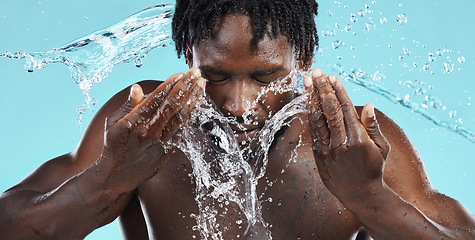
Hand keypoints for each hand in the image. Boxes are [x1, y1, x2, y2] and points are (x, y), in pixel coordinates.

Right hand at [98, 68, 205, 191]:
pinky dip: (190, 113)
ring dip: (193, 99)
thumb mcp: (112, 123)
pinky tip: (196, 102)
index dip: (170, 85)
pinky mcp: (168, 150)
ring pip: (181, 117)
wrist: (117, 177)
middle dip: (186, 87)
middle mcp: (148, 132)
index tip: (180, 73)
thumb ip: (128, 106)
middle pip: (172, 106)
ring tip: (202, 84)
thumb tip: (138, 88)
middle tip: (197, 73)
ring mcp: (160, 142)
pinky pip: (182, 128)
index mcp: (133, 123)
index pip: (156, 99)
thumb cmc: (113, 146)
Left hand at [303, 69, 389, 205]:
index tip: (331, 76)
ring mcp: (328, 150)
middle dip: (321, 89)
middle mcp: (341, 144)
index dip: (337, 91)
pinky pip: (313, 131)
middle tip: (315, 72)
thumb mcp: (381, 148)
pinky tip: (307, 102)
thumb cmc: (373, 168)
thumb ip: (373, 126)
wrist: (361, 195)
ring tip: (307, 82)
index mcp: (359, 139)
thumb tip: (368, 105)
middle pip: (329, 110)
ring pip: (317, 119)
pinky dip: (310, 115)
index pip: (345, 109)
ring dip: (311, 98)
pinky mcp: (319, 156)